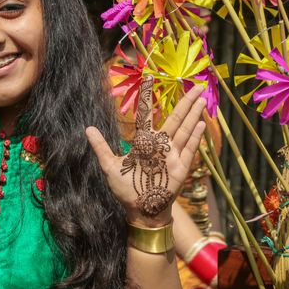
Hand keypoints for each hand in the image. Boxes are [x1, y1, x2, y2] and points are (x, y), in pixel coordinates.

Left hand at [86, 78, 206, 226]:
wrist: (140, 210)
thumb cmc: (125, 189)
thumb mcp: (110, 166)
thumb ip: (101, 147)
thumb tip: (87, 128)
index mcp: (145, 141)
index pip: (147, 114)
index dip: (148, 97)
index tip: (150, 79)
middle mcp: (161, 144)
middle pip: (175, 118)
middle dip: (185, 102)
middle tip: (196, 85)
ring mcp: (172, 155)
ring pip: (184, 129)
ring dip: (193, 114)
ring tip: (201, 98)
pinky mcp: (180, 167)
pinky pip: (189, 149)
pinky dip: (194, 136)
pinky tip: (200, 123)